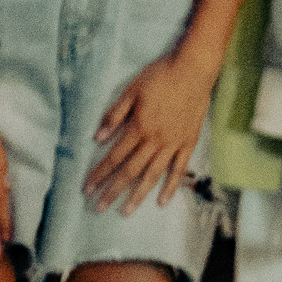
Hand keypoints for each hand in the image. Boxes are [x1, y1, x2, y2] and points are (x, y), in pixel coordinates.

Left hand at [86, 43, 212, 210]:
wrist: (194, 69)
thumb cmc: (160, 76)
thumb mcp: (131, 90)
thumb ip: (114, 115)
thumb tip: (97, 137)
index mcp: (138, 127)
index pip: (113, 157)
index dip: (98, 174)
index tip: (87, 189)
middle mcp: (154, 140)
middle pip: (129, 171)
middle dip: (112, 191)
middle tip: (98, 208)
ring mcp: (173, 144)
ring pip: (152, 175)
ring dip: (137, 195)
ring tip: (125, 212)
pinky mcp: (188, 143)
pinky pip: (178, 169)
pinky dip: (170, 187)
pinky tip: (161, 202)